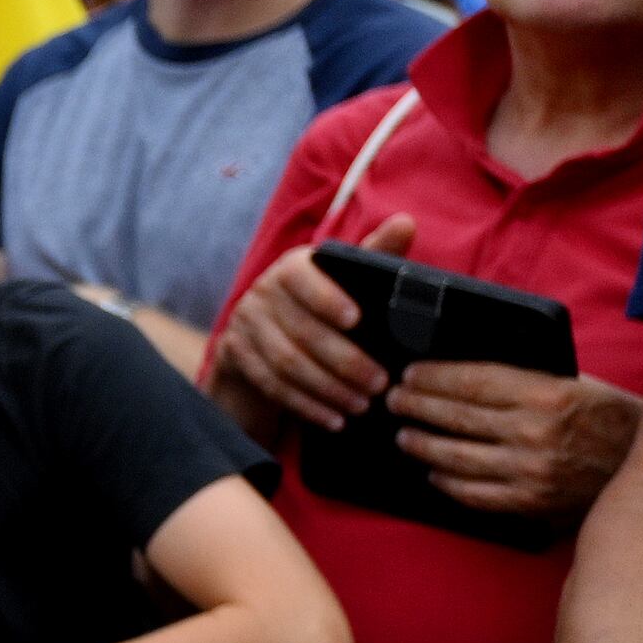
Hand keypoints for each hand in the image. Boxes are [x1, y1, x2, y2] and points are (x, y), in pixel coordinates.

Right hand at [217, 231, 400, 435]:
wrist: (265, 337)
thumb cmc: (321, 305)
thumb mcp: (347, 279)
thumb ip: (375, 254)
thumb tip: (406, 222)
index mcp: (292, 267)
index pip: (302, 277)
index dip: (327, 297)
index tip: (357, 320)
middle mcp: (262, 292)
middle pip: (300, 330)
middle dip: (344, 361)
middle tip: (379, 384)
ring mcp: (245, 326)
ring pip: (285, 362)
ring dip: (327, 388)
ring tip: (361, 405)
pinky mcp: (236, 357)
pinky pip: (270, 386)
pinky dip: (305, 405)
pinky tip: (333, 419)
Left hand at [391, 359, 637, 520]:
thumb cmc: (610, 417)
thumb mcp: (575, 384)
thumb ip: (528, 378)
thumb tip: (469, 373)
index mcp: (547, 393)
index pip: (473, 381)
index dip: (434, 377)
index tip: (411, 374)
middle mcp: (534, 432)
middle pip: (457, 417)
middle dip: (417, 407)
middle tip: (394, 401)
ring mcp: (530, 471)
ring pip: (457, 457)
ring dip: (423, 445)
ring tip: (404, 436)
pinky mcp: (530, 502)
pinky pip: (474, 494)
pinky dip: (448, 482)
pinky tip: (433, 472)